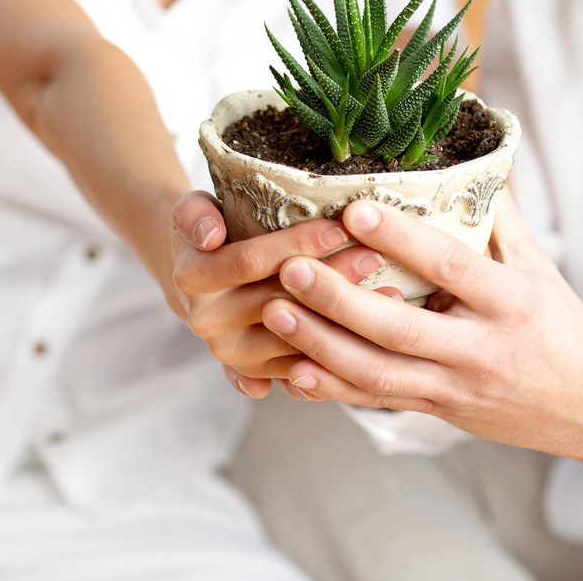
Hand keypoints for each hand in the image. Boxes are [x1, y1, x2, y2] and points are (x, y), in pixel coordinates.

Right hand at [170, 190, 384, 398]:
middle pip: (280, 299)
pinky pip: (302, 369)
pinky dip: (341, 350)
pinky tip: (377, 331)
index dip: (295, 244)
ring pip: (296, 337)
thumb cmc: (209, 231)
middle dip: (332, 276)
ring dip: (344, 317)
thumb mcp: (191, 210)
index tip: (339, 227)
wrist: (198, 277)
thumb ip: (193, 215)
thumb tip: (210, 235)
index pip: (250, 262)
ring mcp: (232, 353)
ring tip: (391, 293)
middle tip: (376, 255)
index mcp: (191, 280)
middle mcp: (208, 323)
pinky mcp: (256, 371)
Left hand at [262, 192, 582, 470]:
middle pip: (398, 329)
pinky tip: (291, 373)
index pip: (448, 266)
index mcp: (509, 303)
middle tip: (289, 267)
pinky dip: (332, 390)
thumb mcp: (537, 265)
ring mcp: (456, 389)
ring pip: (378, 374)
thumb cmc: (563, 324)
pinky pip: (378, 403)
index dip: (400, 240)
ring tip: (275, 311)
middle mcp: (481, 350)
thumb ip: (497, 214)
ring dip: (321, 346)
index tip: (353, 211)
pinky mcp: (439, 413)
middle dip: (338, 300)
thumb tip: (467, 152)